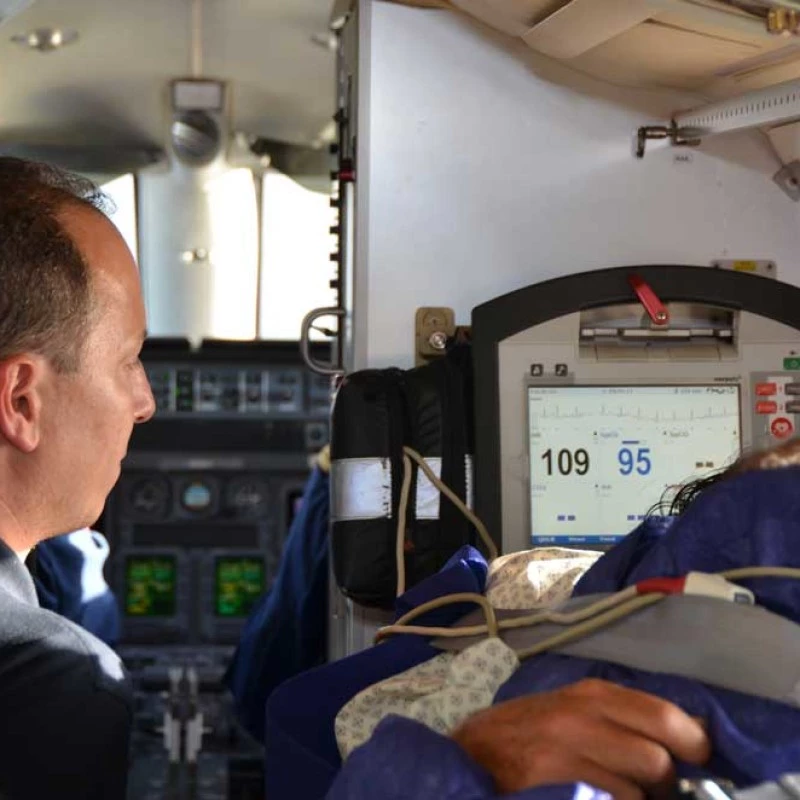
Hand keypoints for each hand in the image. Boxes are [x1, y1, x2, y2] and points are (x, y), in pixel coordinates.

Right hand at [451, 679, 709, 798]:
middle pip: (659, 753)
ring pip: (639, 786)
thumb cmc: (528, 733)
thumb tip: (694, 734)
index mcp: (592, 694)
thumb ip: (624, 720)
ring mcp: (564, 748)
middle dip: (671, 779)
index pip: (666, 715)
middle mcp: (581, 714)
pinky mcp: (549, 780)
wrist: (470, 755)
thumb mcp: (575, 712)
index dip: (694, 744)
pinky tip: (601, 799)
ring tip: (621, 796)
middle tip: (663, 790)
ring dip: (642, 799)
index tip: (699, 763)